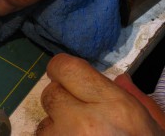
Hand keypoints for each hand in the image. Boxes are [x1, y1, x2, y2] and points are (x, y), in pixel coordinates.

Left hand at [36, 54, 164, 134]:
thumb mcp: (157, 127)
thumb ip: (137, 100)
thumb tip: (121, 79)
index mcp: (114, 107)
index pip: (67, 68)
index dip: (62, 68)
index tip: (65, 73)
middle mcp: (83, 122)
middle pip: (51, 94)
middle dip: (61, 99)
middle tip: (78, 112)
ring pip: (44, 122)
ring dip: (57, 126)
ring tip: (79, 135)